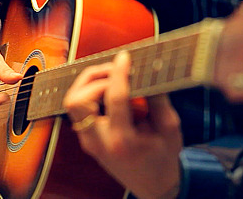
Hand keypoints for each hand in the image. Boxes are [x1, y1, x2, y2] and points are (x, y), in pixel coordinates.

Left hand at [63, 51, 182, 198]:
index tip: (125, 58)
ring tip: (111, 76)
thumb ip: (158, 99)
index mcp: (123, 141)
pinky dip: (90, 93)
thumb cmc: (163, 158)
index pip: (115, 98)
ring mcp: (88, 141)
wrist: (153, 186)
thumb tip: (148, 71)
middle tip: (117, 69)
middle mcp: (99, 142)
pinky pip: (79, 108)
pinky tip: (109, 88)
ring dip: (89, 83)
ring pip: (72, 102)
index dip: (119, 73)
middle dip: (96, 77)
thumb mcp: (170, 128)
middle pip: (78, 99)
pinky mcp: (86, 138)